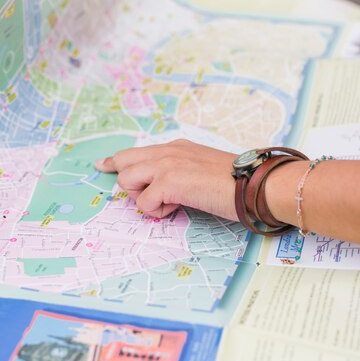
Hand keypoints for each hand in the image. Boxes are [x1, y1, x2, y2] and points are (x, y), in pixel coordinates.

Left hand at [94, 139, 238, 220]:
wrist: (255, 183)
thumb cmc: (237, 182)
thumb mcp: (203, 170)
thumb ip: (183, 173)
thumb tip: (168, 191)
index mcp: (177, 148)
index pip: (137, 152)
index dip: (117, 160)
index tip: (104, 164)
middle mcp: (168, 151)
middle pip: (124, 161)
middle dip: (130, 183)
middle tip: (148, 197)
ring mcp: (167, 164)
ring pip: (126, 181)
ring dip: (142, 198)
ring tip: (170, 203)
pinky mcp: (169, 182)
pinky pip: (143, 203)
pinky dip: (157, 212)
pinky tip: (178, 208)